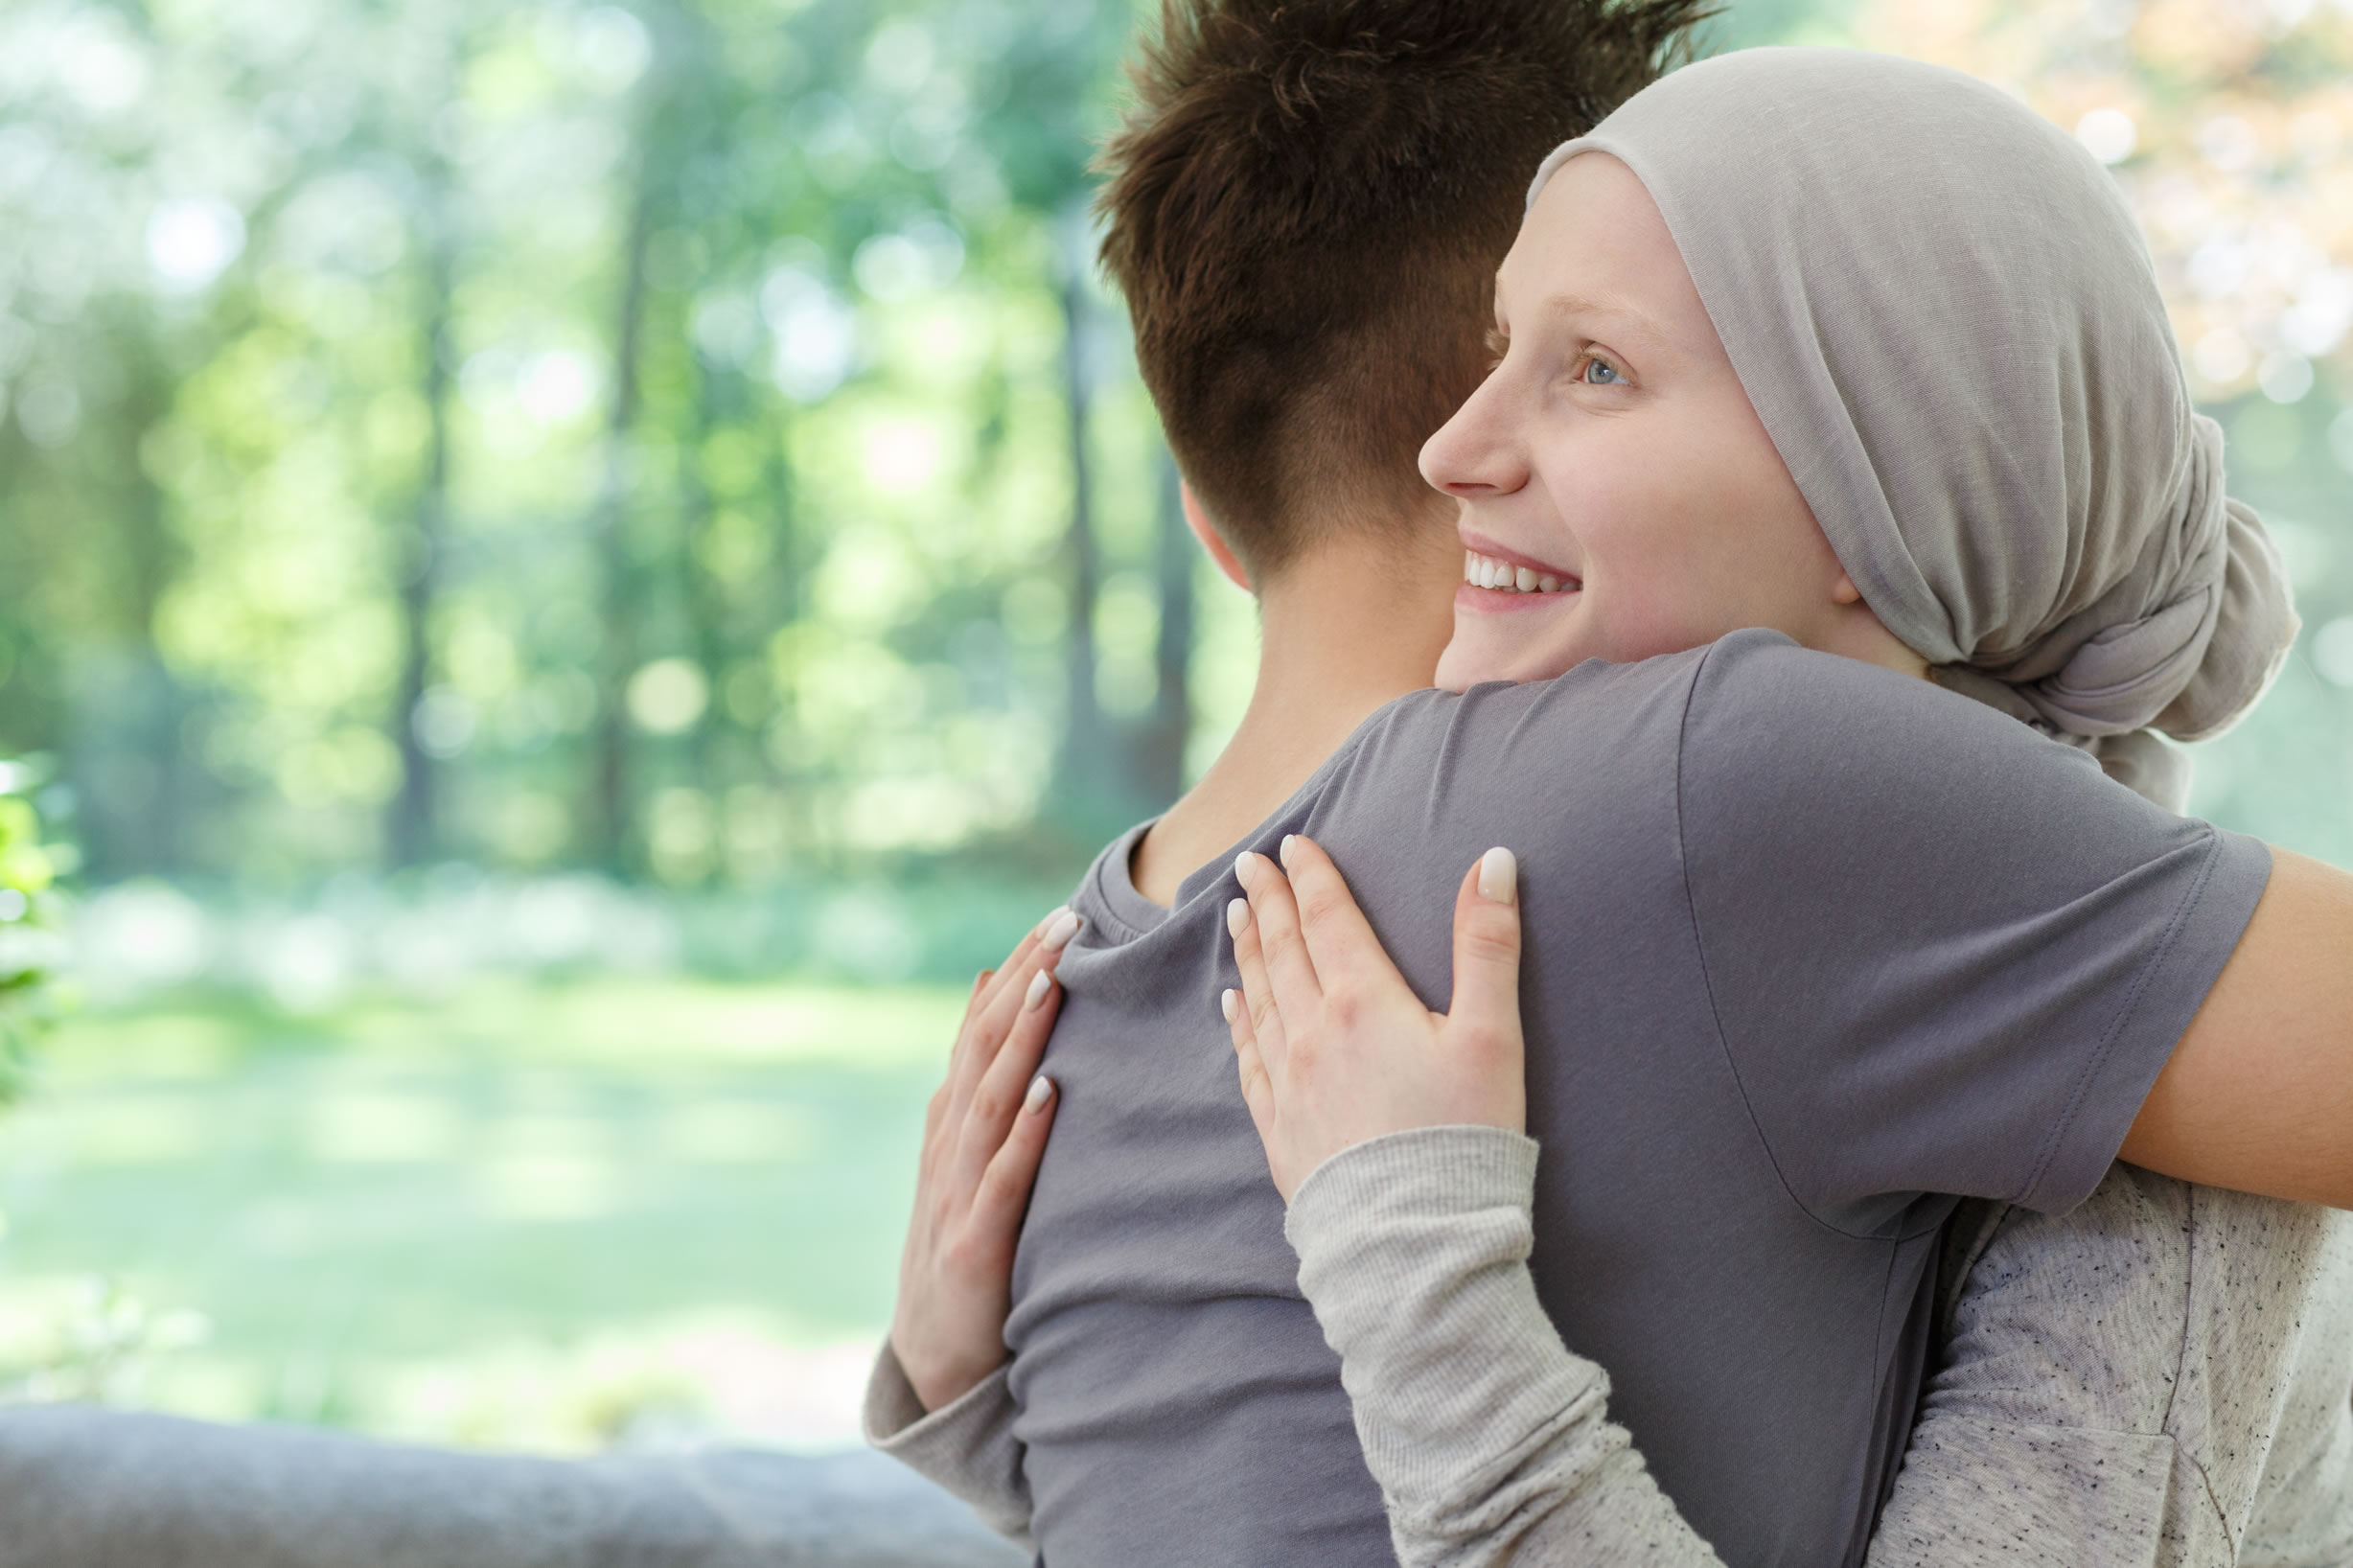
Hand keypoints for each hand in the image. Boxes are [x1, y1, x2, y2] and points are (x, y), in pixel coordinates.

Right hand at [889, 905, 1079, 1410]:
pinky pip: (1002, 1181)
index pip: (980, 1028)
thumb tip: (990, 986)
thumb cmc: (959, 1245)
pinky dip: (1023, 1135)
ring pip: (988, 1100)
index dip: (1016, 971)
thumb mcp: (961, 1153)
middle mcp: (947, 1145)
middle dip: (1024, 981)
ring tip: (1052, 984)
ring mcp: (956, 1193)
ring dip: (1020, 1040)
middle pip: (983, 1048)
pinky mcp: (975, 1245)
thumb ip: (976, 1077)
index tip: (1060, 917)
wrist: (932, 1353)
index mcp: (949, 1121)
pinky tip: (1049, 1095)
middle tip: (1066, 923)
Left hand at [1223, 836, 1523, 1200]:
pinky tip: (1232, 1006)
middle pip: (1283, 952)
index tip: (1291, 844)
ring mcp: (1290, 1085)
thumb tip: (1492, 860)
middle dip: (1267, 903)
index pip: (1328, 920)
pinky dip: (1238, 1024)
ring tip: (1235, 917)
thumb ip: (1488, 945)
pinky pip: (1249, 1061)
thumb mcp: (1492, 1035)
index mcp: (1362, 1003)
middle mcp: (1312, 1034)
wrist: (1414, 1242)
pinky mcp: (1281, 1132)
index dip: (1310, 877)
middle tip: (1249, 865)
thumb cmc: (1462, 1137)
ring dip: (1247, 953)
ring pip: (1259, 1000)